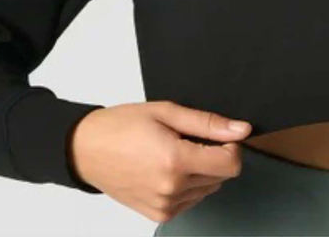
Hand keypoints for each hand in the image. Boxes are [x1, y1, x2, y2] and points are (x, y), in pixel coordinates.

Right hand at [69, 101, 253, 223]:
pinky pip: (192, 200)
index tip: (219, 134)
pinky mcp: (159, 215)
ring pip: (208, 188)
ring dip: (202, 170)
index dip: (232, 145)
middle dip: (215, 155)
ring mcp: (165, 206)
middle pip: (222, 176)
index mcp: (176, 162)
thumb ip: (208, 123)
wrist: (87, 150)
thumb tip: (241, 130)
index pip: (231, 164)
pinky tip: (168, 168)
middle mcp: (172, 189)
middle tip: (187, 139)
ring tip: (174, 152)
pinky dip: (189, 184)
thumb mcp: (167, 112)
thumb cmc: (123, 125)